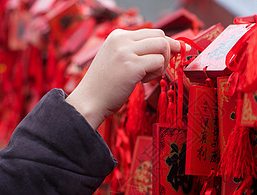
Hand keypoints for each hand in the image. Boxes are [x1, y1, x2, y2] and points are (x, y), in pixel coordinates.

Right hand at [66, 29, 180, 129]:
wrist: (89, 101)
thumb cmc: (105, 85)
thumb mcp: (117, 58)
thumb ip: (135, 50)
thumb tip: (167, 45)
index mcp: (117, 35)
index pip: (151, 32)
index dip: (164, 45)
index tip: (168, 56)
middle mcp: (121, 39)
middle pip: (160, 36)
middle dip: (167, 53)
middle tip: (157, 69)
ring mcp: (126, 51)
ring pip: (163, 46)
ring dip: (162, 63)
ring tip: (148, 76)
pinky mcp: (132, 66)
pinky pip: (159, 62)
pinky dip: (157, 73)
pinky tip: (142, 81)